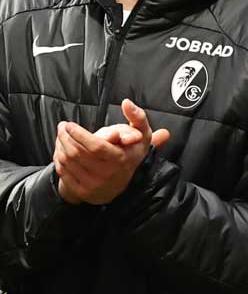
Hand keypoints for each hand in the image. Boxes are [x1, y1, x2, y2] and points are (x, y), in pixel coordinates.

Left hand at [54, 99, 169, 204]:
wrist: (120, 184)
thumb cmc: (129, 153)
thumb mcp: (142, 135)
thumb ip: (137, 117)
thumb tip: (126, 103)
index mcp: (121, 159)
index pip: (96, 147)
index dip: (79, 135)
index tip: (70, 125)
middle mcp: (108, 174)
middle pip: (78, 152)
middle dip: (65, 136)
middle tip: (63, 126)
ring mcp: (94, 184)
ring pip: (68, 160)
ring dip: (60, 144)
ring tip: (61, 135)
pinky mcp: (82, 191)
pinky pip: (63, 171)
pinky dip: (58, 157)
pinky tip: (61, 149)